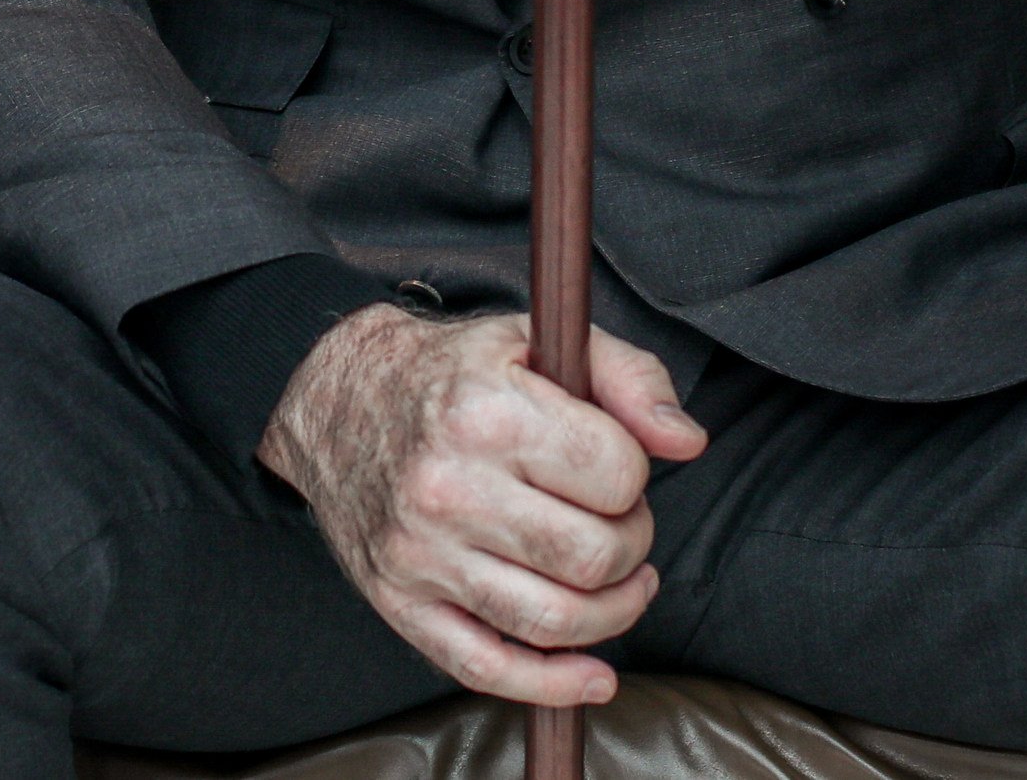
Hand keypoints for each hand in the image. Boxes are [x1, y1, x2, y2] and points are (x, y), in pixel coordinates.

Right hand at [259, 306, 706, 707]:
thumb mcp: (540, 340)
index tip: (617, 468)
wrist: (338, 400)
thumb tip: (687, 442)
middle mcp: (447, 487)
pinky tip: (593, 676)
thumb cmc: (455, 374)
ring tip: (617, 583)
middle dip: (632, 545)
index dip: (636, 475)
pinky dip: (552, 685)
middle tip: (618, 523)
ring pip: (555, 620)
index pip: (617, 473)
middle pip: (595, 556)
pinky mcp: (400, 603)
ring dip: (612, 612)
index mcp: (487, 412)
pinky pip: (487, 669)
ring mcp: (420, 553)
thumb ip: (629, 379)